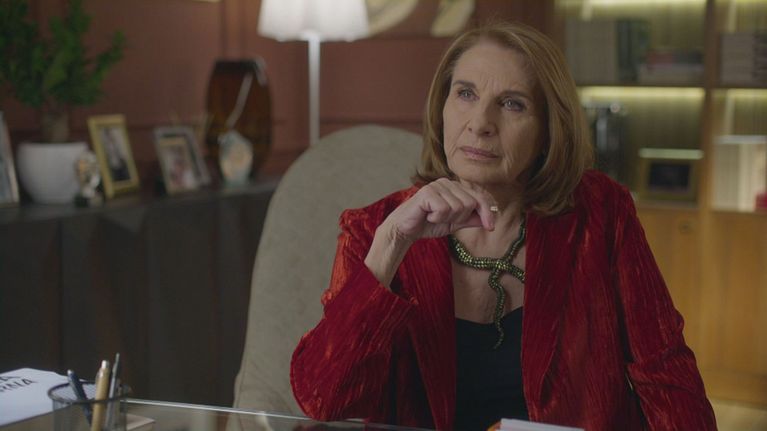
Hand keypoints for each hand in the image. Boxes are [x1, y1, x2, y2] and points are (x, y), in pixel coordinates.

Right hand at [365, 178, 495, 286]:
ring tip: (434, 217)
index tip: (491, 227)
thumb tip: (491, 219)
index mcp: (455, 187)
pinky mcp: (427, 192)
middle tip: (444, 220)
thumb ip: (471, 219)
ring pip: (458, 207)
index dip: (487, 211)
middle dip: (460, 218)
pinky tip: (427, 215)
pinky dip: (437, 217)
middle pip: (470, 203)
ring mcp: (437, 185)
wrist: (405, 229)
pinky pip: (444, 209)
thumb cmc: (428, 224)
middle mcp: (447, 182)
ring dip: (447, 219)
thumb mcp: (455, 223)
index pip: (479, 196)